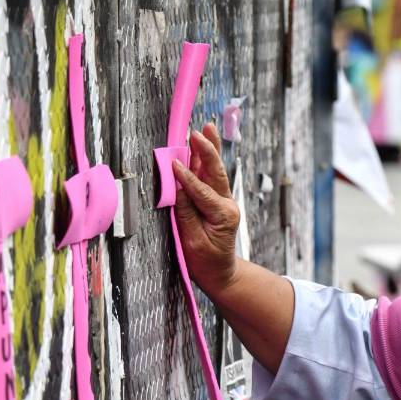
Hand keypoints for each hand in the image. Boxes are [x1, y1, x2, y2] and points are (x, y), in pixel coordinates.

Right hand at [171, 123, 240, 294]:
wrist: (219, 272)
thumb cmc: (204, 262)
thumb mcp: (192, 242)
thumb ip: (185, 214)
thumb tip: (177, 189)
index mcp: (223, 216)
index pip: (202, 192)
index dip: (186, 178)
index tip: (173, 164)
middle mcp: (227, 204)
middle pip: (215, 173)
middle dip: (206, 151)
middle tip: (196, 133)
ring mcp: (224, 200)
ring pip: (215, 170)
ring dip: (209, 148)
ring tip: (206, 127)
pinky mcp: (217, 199)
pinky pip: (211, 175)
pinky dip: (206, 158)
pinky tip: (204, 141)